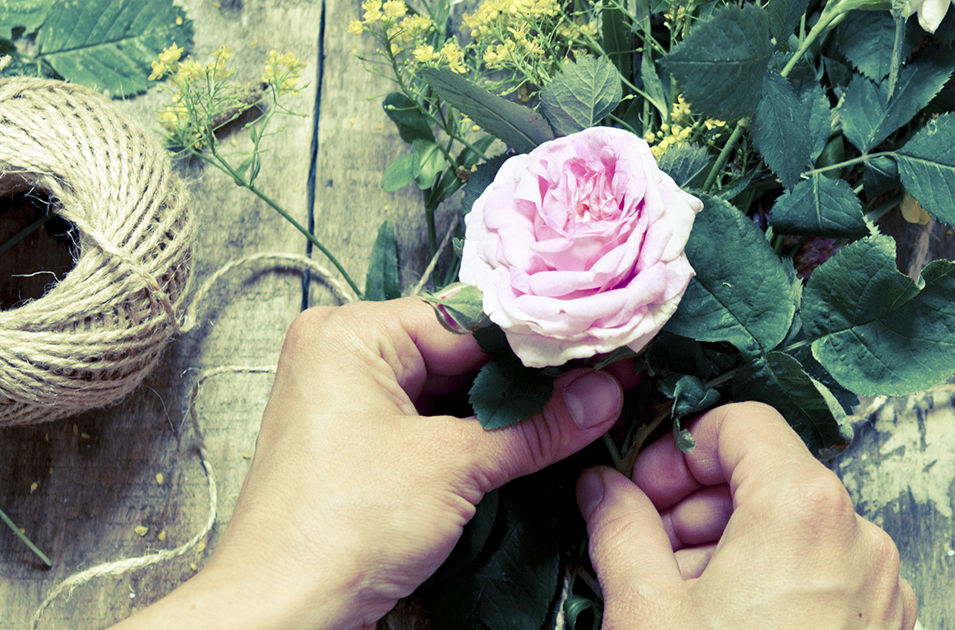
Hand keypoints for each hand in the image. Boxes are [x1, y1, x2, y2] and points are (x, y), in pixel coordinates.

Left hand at [111, 297, 624, 629]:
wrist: (282, 613)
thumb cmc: (345, 526)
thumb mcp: (453, 466)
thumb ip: (536, 427)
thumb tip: (606, 393)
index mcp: (351, 333)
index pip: (468, 321)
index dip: (538, 341)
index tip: (602, 349)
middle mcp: (346, 354)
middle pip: (460, 355)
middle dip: (528, 380)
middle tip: (604, 382)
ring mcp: (351, 402)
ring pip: (451, 393)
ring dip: (508, 412)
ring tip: (583, 409)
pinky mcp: (362, 446)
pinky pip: (432, 425)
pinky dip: (478, 437)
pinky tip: (534, 440)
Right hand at [576, 402, 916, 629]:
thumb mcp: (644, 607)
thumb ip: (617, 524)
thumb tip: (602, 488)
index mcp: (802, 509)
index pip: (741, 425)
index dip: (680, 449)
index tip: (645, 488)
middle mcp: (856, 538)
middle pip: (764, 476)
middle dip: (695, 505)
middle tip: (647, 547)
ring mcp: (876, 587)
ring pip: (788, 528)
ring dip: (726, 547)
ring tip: (681, 600)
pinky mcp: (879, 626)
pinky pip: (818, 572)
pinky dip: (767, 580)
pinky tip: (723, 625)